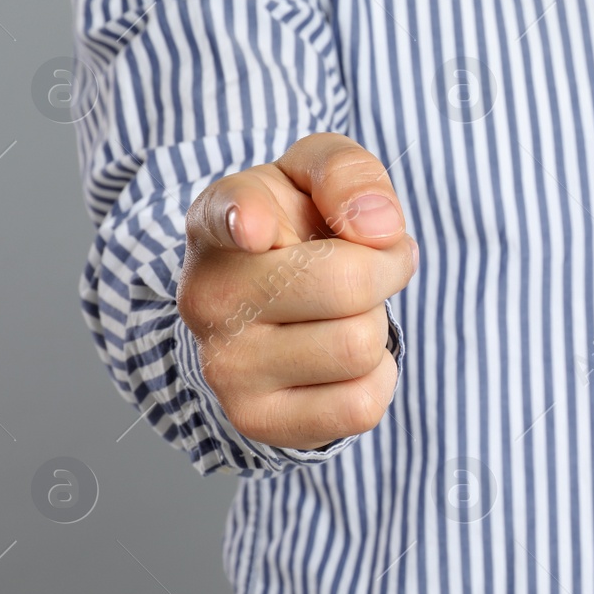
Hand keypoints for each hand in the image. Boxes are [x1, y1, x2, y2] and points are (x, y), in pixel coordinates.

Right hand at [176, 133, 416, 449]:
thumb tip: (379, 228)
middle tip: (367, 268)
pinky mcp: (257, 419)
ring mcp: (226, 366)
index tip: (255, 227)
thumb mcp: (317, 177)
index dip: (245, 218)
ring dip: (376, 326)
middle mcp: (209, 296)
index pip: (229, 214)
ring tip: (340, 313)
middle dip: (384, 272)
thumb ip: (349, 174)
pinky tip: (341, 360)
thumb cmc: (297, 230)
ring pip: (360, 346)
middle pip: (348, 286)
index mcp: (221, 219)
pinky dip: (376, 379)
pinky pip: (361, 406)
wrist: (267, 305)